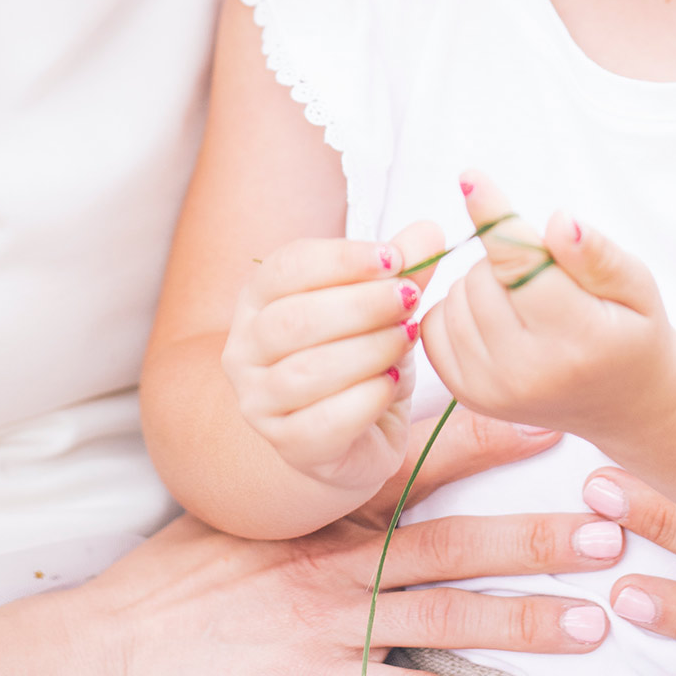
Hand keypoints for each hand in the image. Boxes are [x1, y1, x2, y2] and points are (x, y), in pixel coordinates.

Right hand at [98, 408, 625, 675]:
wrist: (113, 651)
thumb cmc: (174, 581)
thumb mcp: (243, 515)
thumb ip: (308, 492)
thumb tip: (362, 451)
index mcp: (321, 514)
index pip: (417, 469)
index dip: (487, 448)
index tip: (549, 431)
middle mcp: (336, 565)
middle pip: (455, 545)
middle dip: (537, 539)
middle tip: (611, 530)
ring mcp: (330, 630)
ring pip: (446, 617)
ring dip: (524, 620)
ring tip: (591, 621)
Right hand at [222, 221, 443, 492]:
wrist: (357, 439)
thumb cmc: (361, 363)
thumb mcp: (383, 311)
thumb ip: (402, 272)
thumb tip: (431, 230)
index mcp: (258, 301)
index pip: (286, 268)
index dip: (341, 260)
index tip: (393, 257)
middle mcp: (245, 350)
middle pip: (293, 319)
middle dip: (359, 304)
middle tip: (409, 297)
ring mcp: (259, 402)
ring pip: (306, 371)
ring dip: (366, 350)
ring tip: (405, 338)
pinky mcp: (288, 446)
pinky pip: (324, 422)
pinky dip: (365, 399)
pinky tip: (391, 384)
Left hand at [417, 174, 675, 441]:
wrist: (624, 402)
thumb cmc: (632, 331)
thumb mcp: (637, 286)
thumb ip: (596, 254)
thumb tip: (558, 221)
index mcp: (577, 341)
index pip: (521, 266)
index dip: (495, 217)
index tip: (471, 178)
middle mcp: (528, 373)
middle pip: (483, 277)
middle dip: (506, 259)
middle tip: (544, 276)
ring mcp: (492, 390)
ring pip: (456, 296)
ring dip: (484, 283)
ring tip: (526, 301)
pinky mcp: (468, 396)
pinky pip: (434, 325)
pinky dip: (459, 308)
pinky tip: (498, 316)